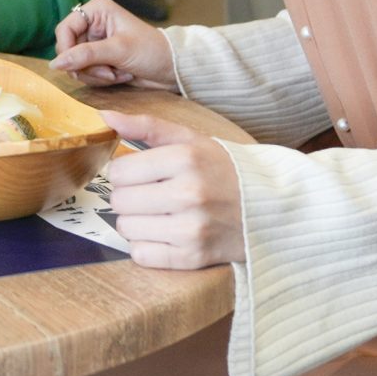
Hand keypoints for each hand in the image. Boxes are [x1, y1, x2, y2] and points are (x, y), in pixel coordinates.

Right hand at [51, 0, 176, 90]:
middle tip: (107, 72)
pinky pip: (85, 73)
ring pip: (75, 64)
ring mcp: (95, 43)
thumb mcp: (118, 50)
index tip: (73, 67)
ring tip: (117, 73)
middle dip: (87, 66)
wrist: (172, 70)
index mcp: (97, 10)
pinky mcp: (99, 60)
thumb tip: (55, 63)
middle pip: (68, 50)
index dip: (66, 49)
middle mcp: (93, 24)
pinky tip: (119, 75)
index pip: (65, 29)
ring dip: (95, 75)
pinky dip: (100, 79)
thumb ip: (86, 55)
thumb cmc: (151, 51)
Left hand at [103, 110, 243, 268]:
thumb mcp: (191, 140)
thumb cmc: (224, 170)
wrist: (272, 208)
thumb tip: (105, 117)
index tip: (142, 174)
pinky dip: (146, 246)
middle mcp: (189, 193)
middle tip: (151, 194)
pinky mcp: (194, 257)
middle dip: (129, 196)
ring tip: (160, 214)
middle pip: (119, 200)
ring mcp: (192, 229)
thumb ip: (146, 126)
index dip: (125, 172)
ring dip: (136, 222)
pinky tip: (165, 234)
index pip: (119, 171)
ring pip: (126, 228)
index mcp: (186, 158)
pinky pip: (141, 254)